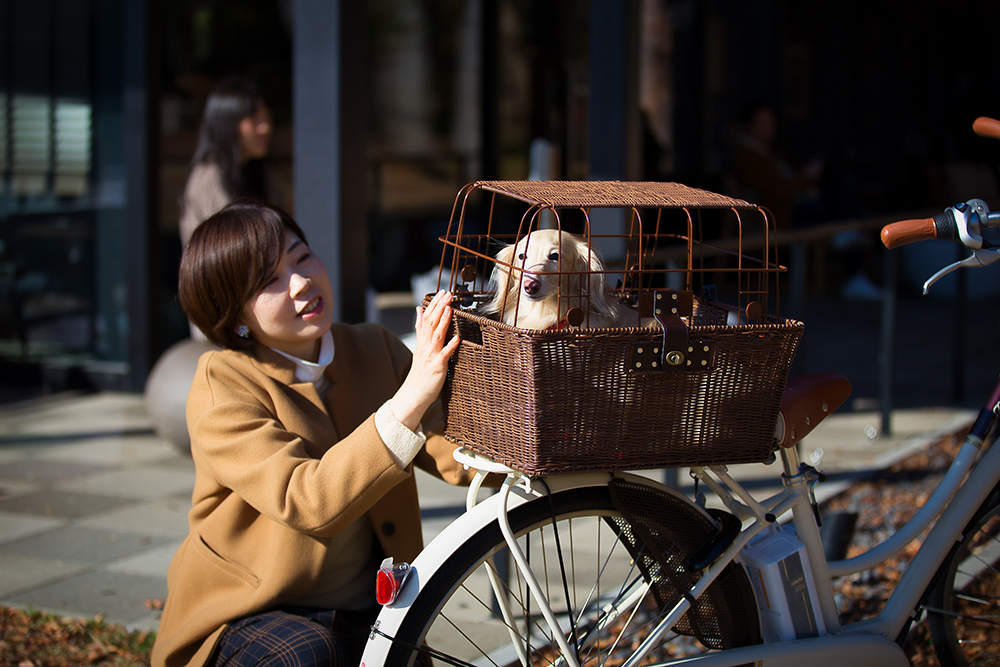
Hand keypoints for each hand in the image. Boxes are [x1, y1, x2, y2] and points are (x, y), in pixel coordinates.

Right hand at [389, 290, 459, 431]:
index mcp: (422, 340)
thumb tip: (419, 310)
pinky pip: (445, 354)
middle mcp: (425, 345)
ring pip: (436, 334)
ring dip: (444, 320)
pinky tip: (458, 337)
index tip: (442, 292)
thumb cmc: (420, 371)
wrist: (414, 393)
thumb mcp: (419, 346)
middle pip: (431, 322)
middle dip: (440, 307)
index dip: (434, 304)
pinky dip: (451, 345)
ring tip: (450, 308)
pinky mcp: (437, 366)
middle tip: (447, 293)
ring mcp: (431, 355)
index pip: (427, 317)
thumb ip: (420, 327)